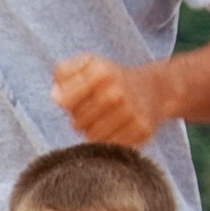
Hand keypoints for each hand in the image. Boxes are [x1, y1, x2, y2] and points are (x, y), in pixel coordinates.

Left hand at [48, 50, 176, 147]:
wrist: (154, 89)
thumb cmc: (111, 78)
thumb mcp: (87, 65)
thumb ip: (63, 74)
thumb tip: (55, 97)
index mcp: (100, 72)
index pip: (65, 102)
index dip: (67, 104)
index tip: (76, 100)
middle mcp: (115, 92)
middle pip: (77, 123)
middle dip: (80, 120)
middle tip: (92, 112)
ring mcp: (129, 112)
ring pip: (93, 137)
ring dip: (92, 133)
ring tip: (101, 121)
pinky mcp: (141, 129)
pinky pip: (111, 145)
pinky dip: (109, 141)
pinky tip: (115, 129)